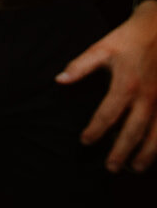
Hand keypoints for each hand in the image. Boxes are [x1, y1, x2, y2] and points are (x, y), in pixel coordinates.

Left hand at [57, 1, 156, 170]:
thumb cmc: (128, 39)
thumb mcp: (101, 48)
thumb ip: (80, 66)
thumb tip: (59, 80)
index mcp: (126, 85)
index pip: (107, 115)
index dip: (95, 130)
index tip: (85, 142)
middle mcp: (146, 98)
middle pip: (133, 132)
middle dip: (121, 151)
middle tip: (110, 167)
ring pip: (155, 135)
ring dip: (146, 154)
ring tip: (134, 168)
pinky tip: (154, 153)